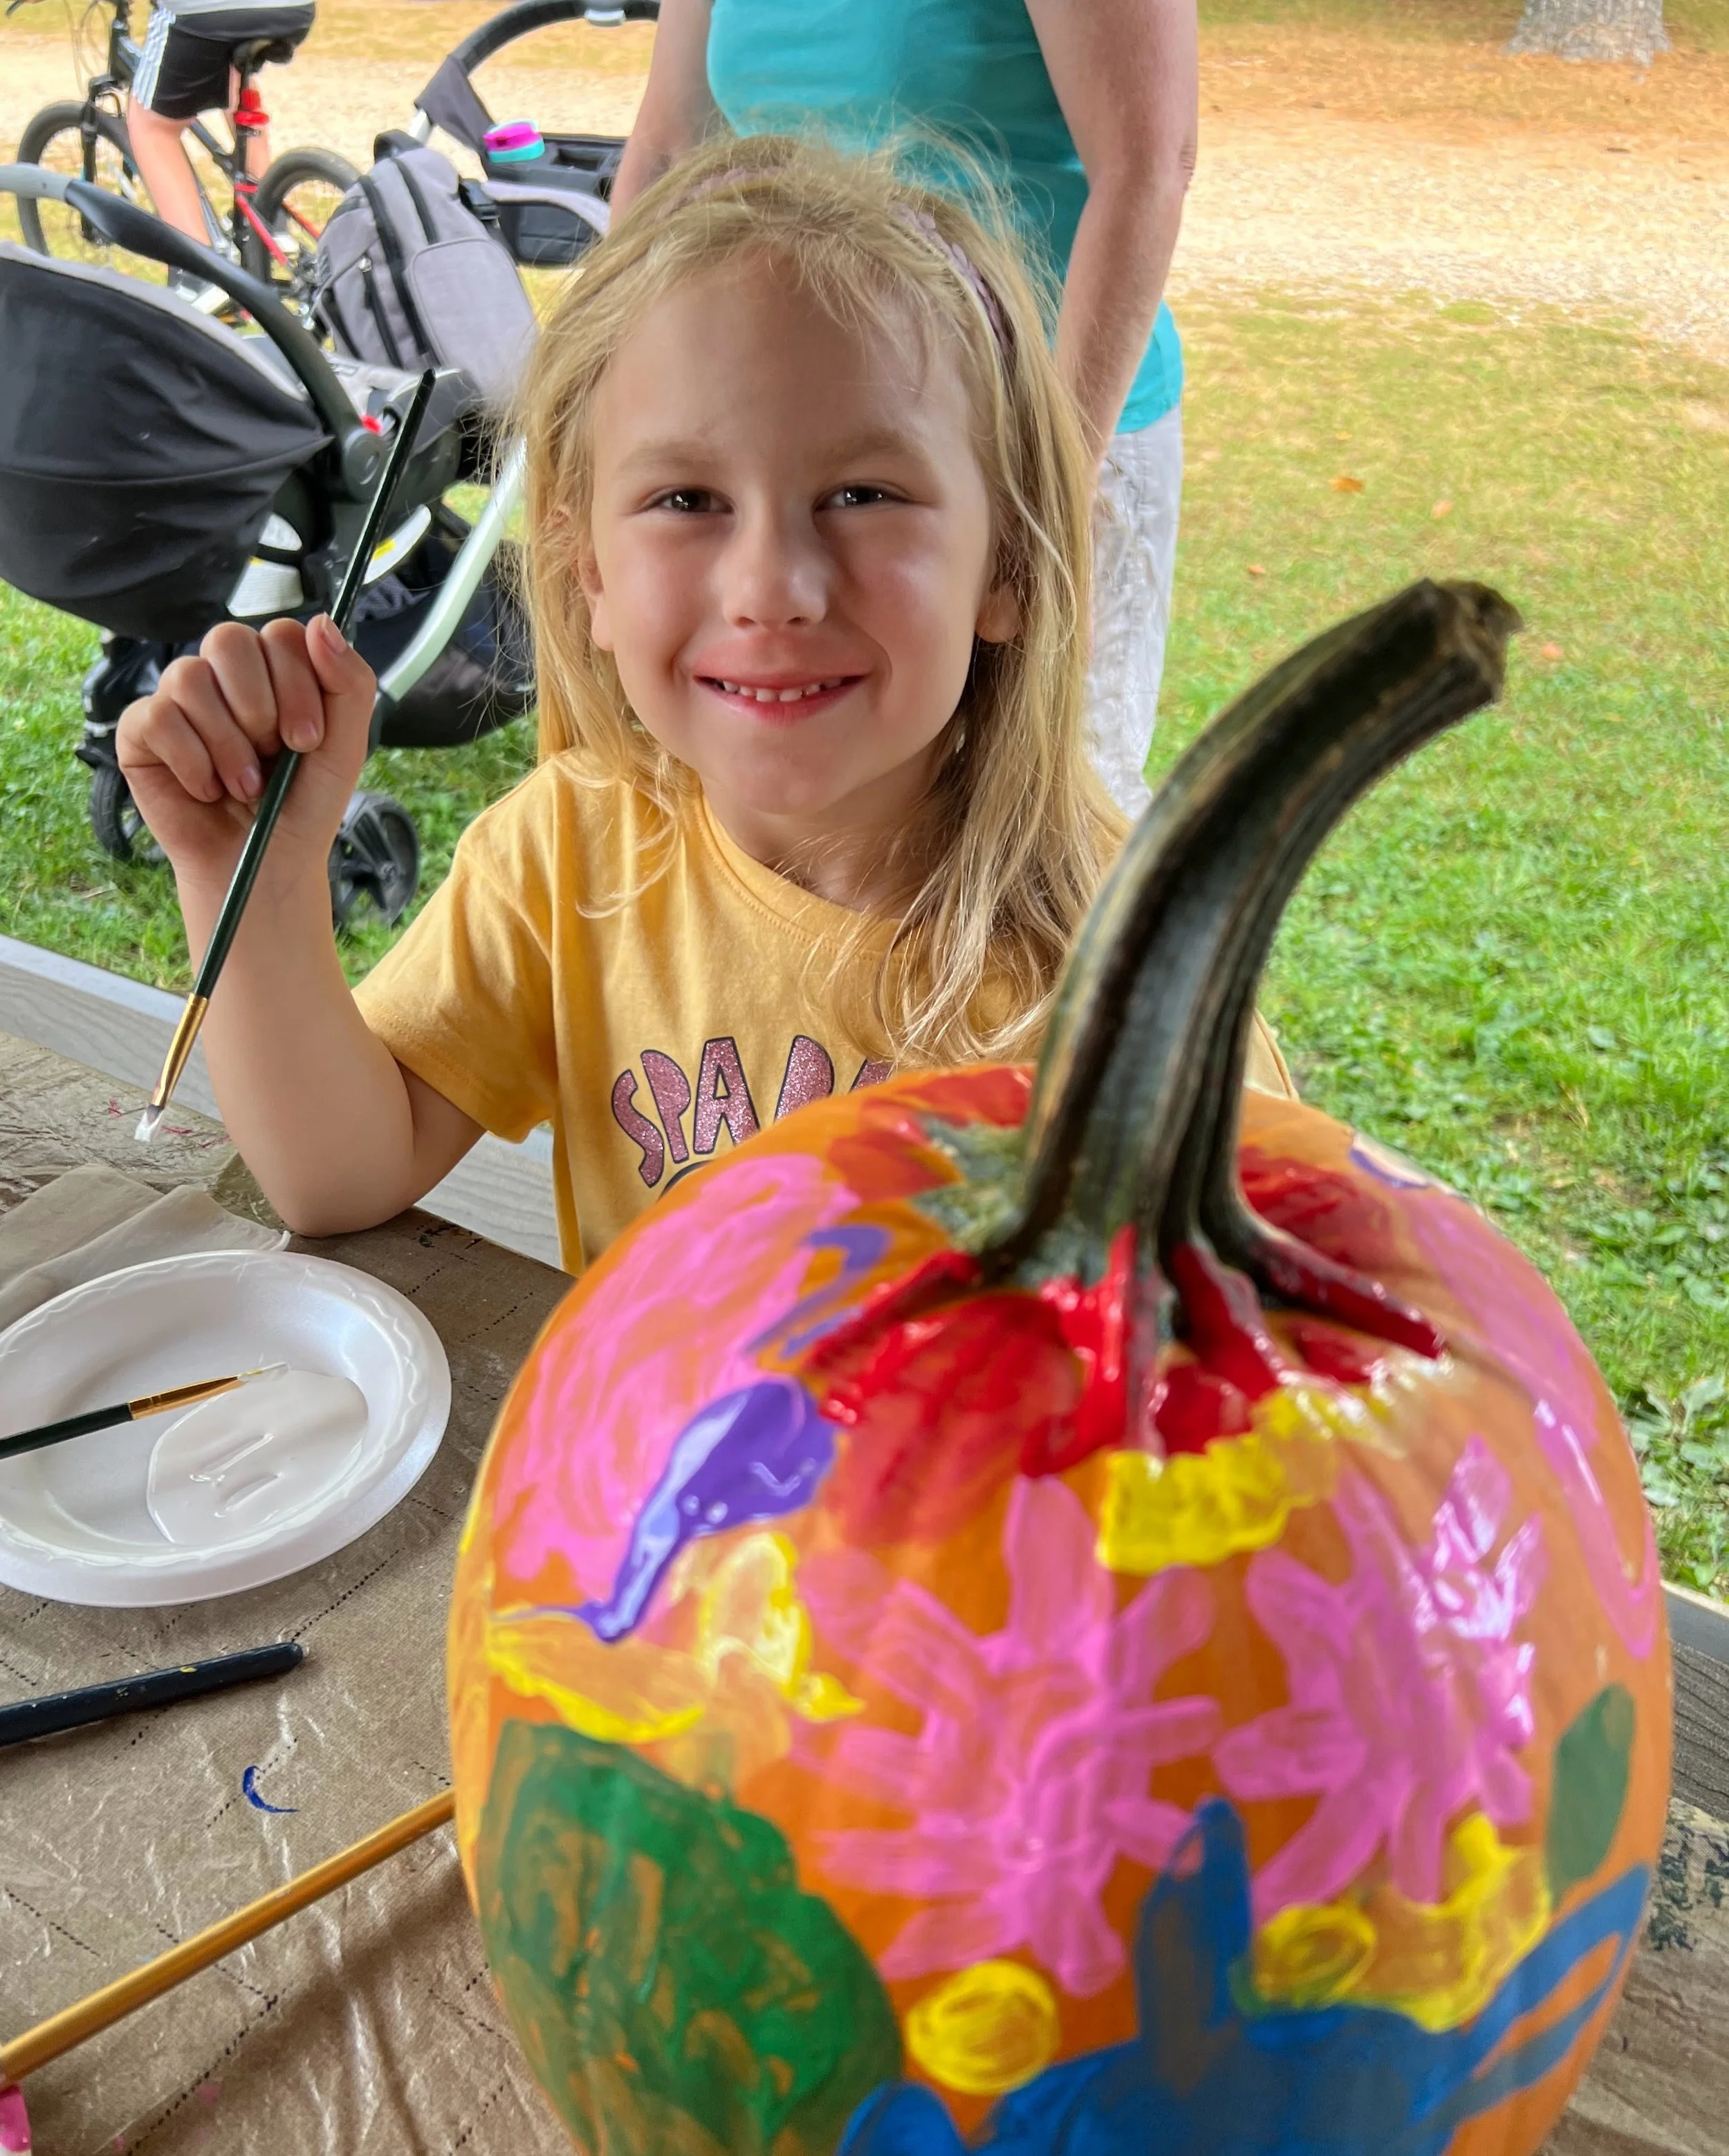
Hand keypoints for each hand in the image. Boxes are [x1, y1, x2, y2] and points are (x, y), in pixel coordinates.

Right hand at [117, 616, 374, 897]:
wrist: (266, 867)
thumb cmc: (302, 807)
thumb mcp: (344, 747)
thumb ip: (350, 683)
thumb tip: (322, 624)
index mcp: (273, 672)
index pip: (280, 634)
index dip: (297, 683)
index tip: (306, 739)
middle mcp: (223, 677)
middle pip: (229, 640)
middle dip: (260, 707)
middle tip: (274, 756)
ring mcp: (178, 700)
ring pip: (189, 676)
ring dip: (227, 743)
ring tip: (244, 785)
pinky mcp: (141, 731)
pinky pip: (158, 717)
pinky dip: (193, 762)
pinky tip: (208, 790)